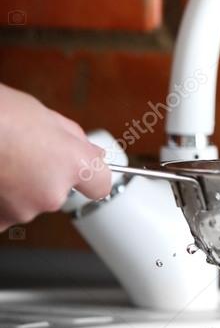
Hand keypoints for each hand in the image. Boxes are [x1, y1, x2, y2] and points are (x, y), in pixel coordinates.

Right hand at [0, 83, 111, 230]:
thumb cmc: (0, 114)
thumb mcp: (46, 116)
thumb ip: (73, 139)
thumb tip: (90, 151)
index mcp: (73, 164)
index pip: (101, 184)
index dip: (91, 176)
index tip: (83, 171)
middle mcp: (53, 193)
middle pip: (59, 191)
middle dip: (46, 176)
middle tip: (24, 152)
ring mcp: (22, 210)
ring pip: (29, 202)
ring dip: (19, 188)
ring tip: (3, 162)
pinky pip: (6, 212)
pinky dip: (1, 198)